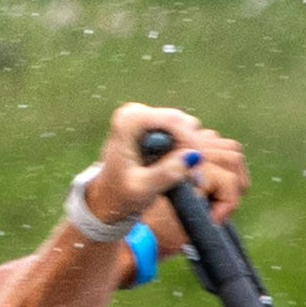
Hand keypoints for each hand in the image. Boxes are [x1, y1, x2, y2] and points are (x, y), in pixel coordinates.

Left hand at [99, 103, 248, 225]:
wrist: (109, 194)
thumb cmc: (121, 193)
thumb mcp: (142, 189)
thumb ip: (165, 174)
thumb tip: (191, 157)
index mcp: (127, 122)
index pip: (172, 120)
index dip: (189, 141)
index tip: (196, 164)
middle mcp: (135, 113)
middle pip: (181, 121)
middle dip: (192, 147)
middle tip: (191, 174)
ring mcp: (145, 116)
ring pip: (186, 125)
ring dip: (190, 150)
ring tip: (184, 174)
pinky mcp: (154, 123)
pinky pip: (183, 131)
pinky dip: (186, 150)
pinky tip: (179, 168)